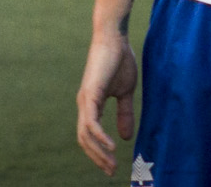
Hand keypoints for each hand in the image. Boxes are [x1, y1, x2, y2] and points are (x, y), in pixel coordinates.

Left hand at [76, 32, 138, 175]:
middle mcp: (84, 104)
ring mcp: (85, 99)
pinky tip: (111, 147)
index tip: (112, 167)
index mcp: (91, 104)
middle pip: (84, 139)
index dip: (99, 152)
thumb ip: (124, 114)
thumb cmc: (120, 61)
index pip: (89, 135)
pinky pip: (91, 121)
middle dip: (97, 158)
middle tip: (111, 172)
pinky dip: (100, 136)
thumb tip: (126, 137)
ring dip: (98, 152)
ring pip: (85, 134)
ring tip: (112, 164)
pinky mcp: (90, 93)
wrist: (115, 39)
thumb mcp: (125, 93)